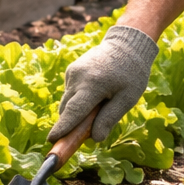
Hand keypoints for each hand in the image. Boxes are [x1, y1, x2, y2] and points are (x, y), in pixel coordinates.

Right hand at [48, 25, 159, 143]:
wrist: (127, 44)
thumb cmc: (131, 73)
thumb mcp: (127, 98)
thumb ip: (110, 119)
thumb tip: (95, 139)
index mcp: (93, 84)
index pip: (74, 111)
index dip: (63, 128)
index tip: (52, 140)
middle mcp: (78, 77)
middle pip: (67, 109)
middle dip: (70, 125)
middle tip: (83, 136)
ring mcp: (72, 72)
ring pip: (67, 101)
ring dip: (76, 112)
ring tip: (99, 107)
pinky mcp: (71, 70)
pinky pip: (71, 92)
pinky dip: (78, 99)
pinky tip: (96, 94)